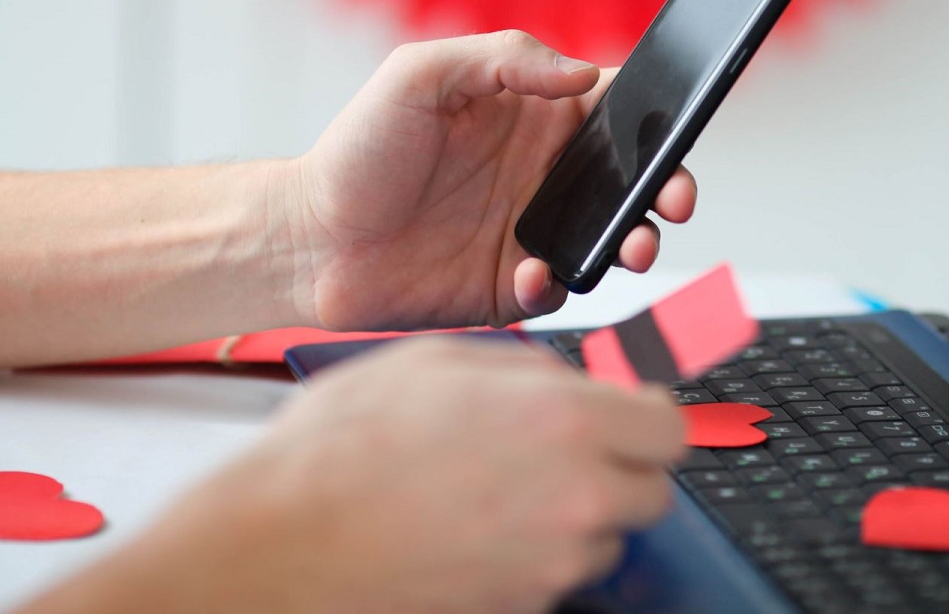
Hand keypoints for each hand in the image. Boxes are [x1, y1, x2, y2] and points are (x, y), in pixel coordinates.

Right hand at [73, 338, 683, 613]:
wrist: (281, 543)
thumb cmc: (341, 449)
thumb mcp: (437, 360)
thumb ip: (526, 368)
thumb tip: (567, 380)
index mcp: (565, 420)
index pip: (667, 426)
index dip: (643, 417)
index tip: (625, 417)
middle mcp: (575, 497)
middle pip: (649, 490)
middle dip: (615, 467)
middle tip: (562, 451)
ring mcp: (550, 564)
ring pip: (604, 538)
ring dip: (573, 515)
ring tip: (497, 490)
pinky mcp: (520, 609)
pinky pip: (554, 577)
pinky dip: (532, 555)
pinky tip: (471, 528)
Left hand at [282, 31, 697, 330]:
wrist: (308, 242)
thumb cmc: (356, 151)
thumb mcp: (419, 75)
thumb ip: (503, 59)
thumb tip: (582, 73)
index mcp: (526, 114)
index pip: (610, 107)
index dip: (651, 117)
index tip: (672, 132)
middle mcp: (537, 172)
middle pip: (628, 177)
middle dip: (664, 189)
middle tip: (673, 200)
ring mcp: (528, 229)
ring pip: (609, 237)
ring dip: (632, 242)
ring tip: (628, 247)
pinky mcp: (511, 284)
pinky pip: (561, 286)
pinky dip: (561, 283)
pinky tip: (531, 274)